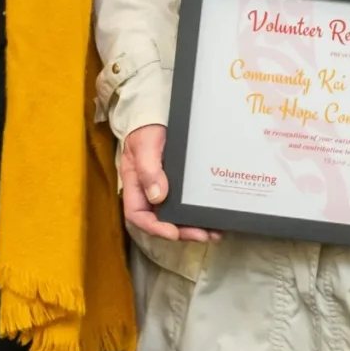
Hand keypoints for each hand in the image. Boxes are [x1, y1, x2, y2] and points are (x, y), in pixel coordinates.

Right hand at [116, 124, 218, 243]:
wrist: (158, 116)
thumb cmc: (147, 130)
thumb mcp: (145, 146)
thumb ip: (149, 169)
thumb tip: (158, 197)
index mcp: (135, 186)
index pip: (138, 215)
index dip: (155, 228)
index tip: (174, 233)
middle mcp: (149, 193)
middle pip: (161, 221)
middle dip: (181, 232)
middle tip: (202, 234)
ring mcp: (165, 191)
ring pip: (176, 217)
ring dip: (193, 227)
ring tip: (214, 232)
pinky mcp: (180, 186)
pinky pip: (187, 204)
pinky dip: (199, 213)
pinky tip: (214, 217)